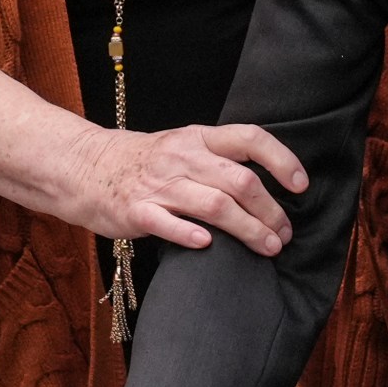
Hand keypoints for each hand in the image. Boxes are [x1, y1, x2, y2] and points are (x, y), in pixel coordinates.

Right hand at [58, 123, 307, 255]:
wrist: (86, 167)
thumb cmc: (145, 162)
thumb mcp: (184, 146)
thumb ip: (220, 160)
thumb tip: (269, 185)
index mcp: (199, 139)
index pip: (250, 138)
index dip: (281, 160)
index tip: (301, 185)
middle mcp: (183, 157)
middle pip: (240, 182)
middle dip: (270, 211)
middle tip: (285, 234)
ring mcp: (159, 185)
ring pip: (214, 205)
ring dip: (248, 229)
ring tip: (269, 247)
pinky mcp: (136, 211)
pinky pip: (167, 223)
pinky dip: (190, 235)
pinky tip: (209, 246)